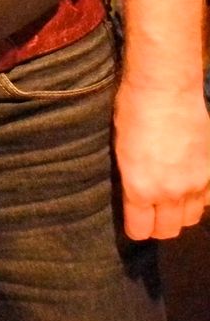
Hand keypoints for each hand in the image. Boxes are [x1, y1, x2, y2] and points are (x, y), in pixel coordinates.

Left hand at [113, 76, 209, 239]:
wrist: (166, 90)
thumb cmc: (131, 112)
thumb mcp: (120, 149)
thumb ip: (131, 179)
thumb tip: (136, 195)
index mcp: (140, 188)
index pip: (141, 230)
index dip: (136, 229)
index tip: (134, 224)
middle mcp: (169, 193)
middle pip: (168, 230)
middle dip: (157, 227)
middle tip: (151, 216)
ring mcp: (196, 184)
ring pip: (191, 219)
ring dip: (180, 215)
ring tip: (170, 203)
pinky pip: (208, 201)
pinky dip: (199, 200)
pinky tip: (190, 188)